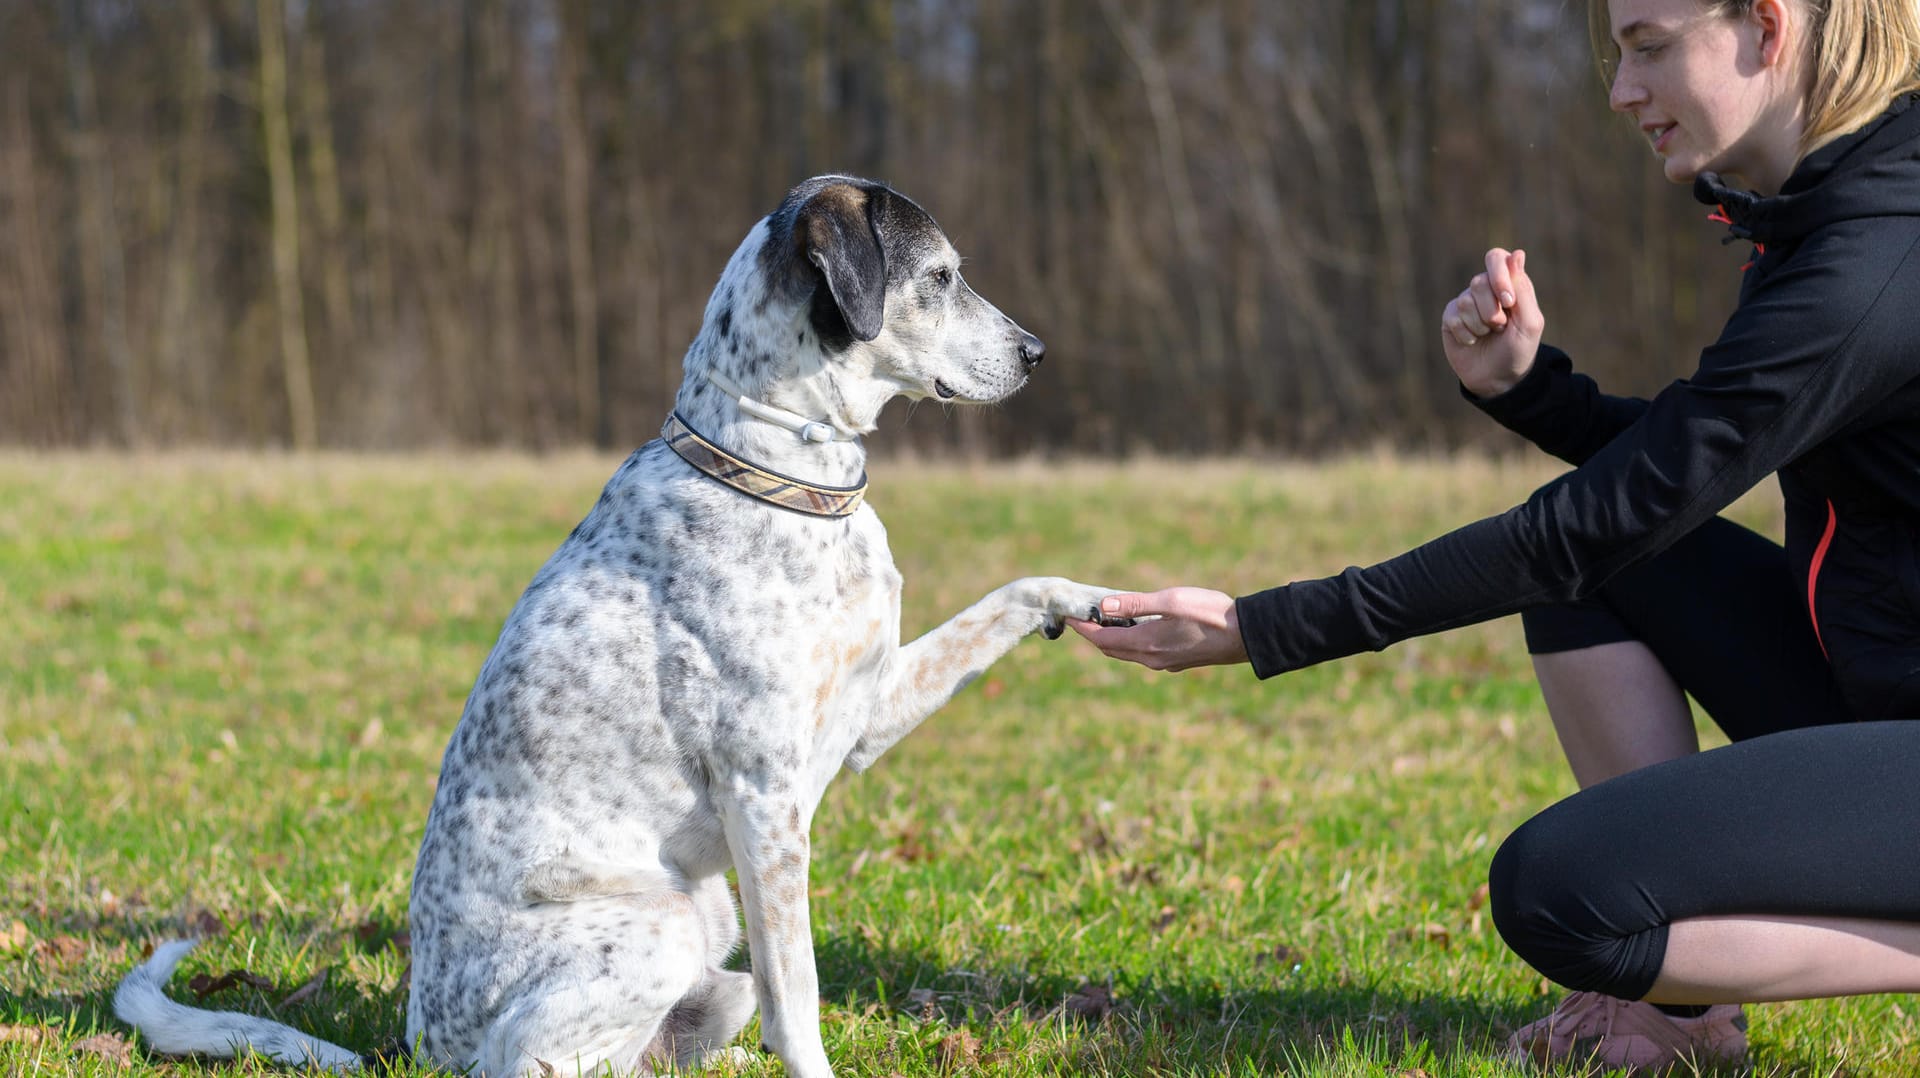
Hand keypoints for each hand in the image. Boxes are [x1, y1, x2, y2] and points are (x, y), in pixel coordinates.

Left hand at [1066, 587, 1248, 671]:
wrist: (1246, 635)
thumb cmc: (1210, 612)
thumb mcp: (1171, 601)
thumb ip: (1135, 604)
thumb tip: (1103, 606)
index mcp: (1146, 644)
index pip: (1102, 640)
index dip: (1084, 628)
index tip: (1070, 615)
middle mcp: (1151, 659)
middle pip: (1111, 649)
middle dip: (1094, 634)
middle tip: (1082, 615)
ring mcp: (1165, 663)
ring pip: (1127, 653)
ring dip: (1112, 638)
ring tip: (1104, 617)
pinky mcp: (1177, 661)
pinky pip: (1143, 653)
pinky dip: (1130, 640)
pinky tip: (1135, 626)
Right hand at [1441, 247, 1544, 397]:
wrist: (1499, 379)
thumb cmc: (1519, 349)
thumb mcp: (1530, 322)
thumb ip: (1523, 288)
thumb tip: (1516, 254)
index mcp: (1508, 283)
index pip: (1496, 258)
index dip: (1499, 276)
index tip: (1508, 302)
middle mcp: (1485, 289)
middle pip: (1479, 282)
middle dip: (1491, 310)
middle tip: (1500, 327)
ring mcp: (1466, 303)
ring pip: (1465, 301)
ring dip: (1480, 325)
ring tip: (1488, 335)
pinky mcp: (1450, 318)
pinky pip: (1453, 317)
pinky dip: (1466, 334)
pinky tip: (1472, 341)